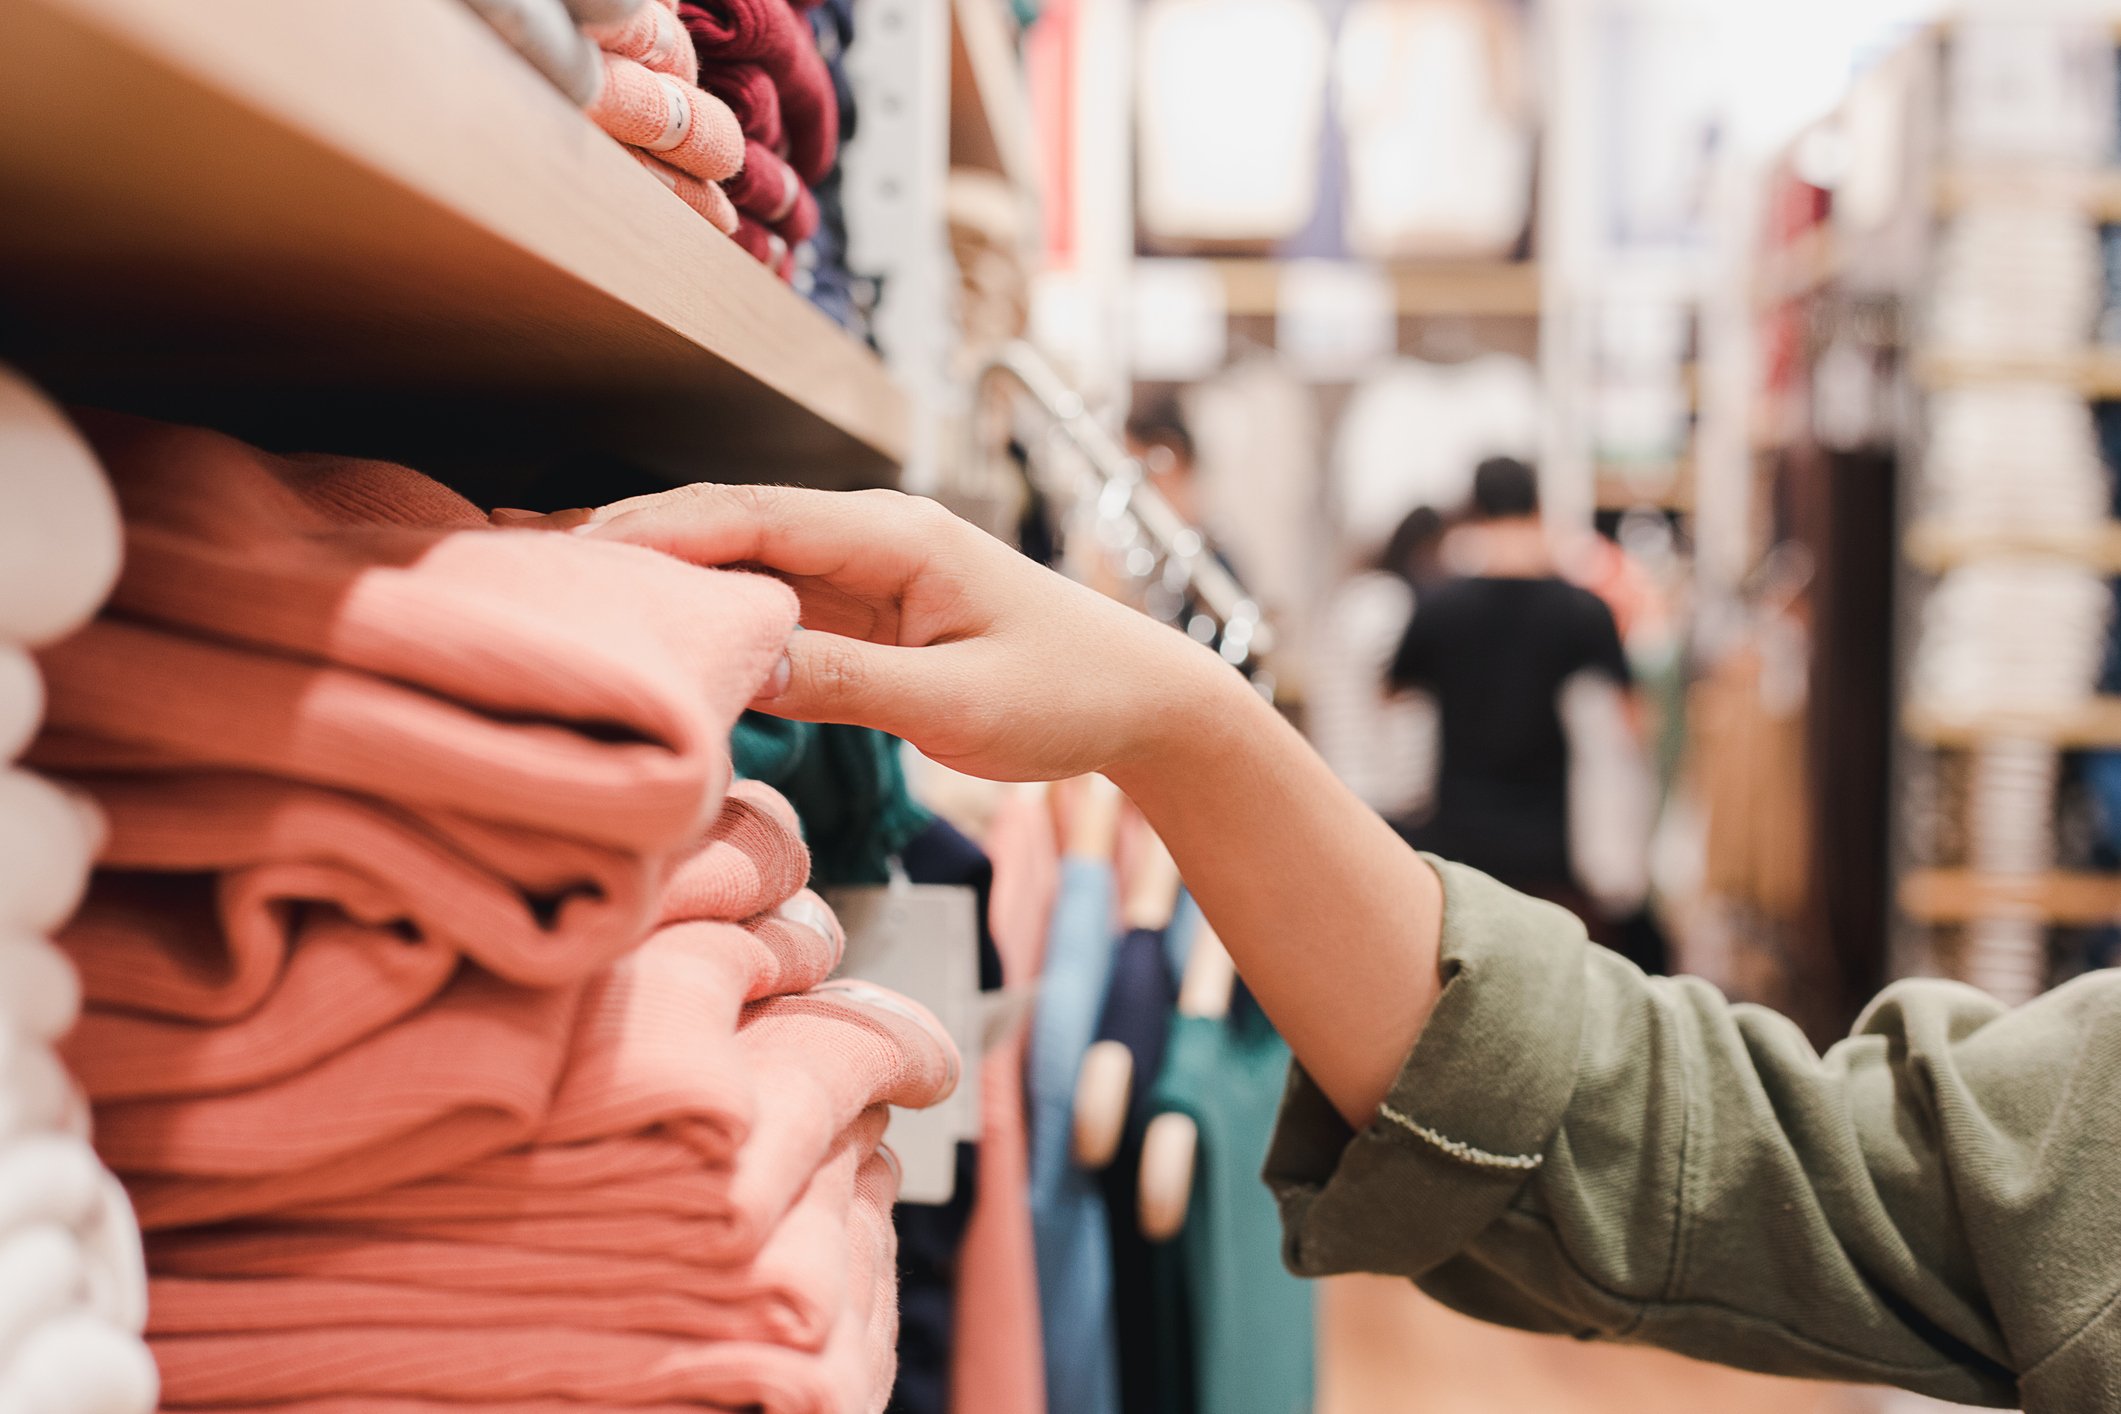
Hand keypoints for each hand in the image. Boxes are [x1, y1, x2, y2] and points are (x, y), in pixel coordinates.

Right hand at [510, 483, 1446, 1129]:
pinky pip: (772, 607)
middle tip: (529, 583)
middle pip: (726, 530)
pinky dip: (711, 624)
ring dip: (664, 589)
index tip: (569, 560)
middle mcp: (869, 538)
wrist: (1144, 699)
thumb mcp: (956, 703)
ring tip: (564, 613)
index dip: (652, 534)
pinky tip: (655, 647)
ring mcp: (865, 573)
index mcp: (894, 535)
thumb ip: (847, 683)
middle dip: (630, 550)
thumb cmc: (1066, 695)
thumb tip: (736, 665)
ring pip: (741, 569)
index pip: (747, 517)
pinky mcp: (866, 613)